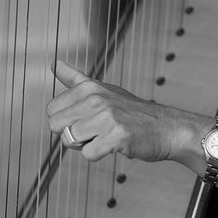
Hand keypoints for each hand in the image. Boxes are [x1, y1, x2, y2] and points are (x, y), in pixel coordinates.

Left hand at [46, 60, 189, 161]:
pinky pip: (88, 154)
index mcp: (88, 87)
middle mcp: (95, 99)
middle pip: (55, 126)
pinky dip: (99, 154)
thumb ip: (74, 78)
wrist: (166, 128)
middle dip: (71, 133)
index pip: (51, 110)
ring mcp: (106, 117)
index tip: (85, 119)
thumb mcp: (102, 89)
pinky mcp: (116, 136)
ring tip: (105, 136)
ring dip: (86, 144)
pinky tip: (113, 145)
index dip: (66, 120)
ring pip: (70, 140)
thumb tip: (54, 62)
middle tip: (93, 131)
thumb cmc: (132, 111)